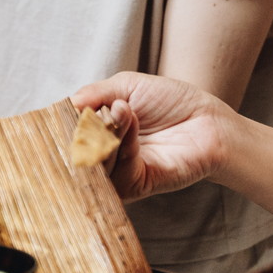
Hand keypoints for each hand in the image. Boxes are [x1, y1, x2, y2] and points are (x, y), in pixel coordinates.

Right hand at [70, 72, 235, 199]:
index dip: (64, 122)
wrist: (208, 120)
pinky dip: (121, 141)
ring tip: (122, 109)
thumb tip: (67, 104)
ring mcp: (117, 174)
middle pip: (74, 152)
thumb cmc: (171, 102)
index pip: (66, 136)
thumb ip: (93, 94)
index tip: (71, 107)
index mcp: (97, 135)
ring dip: (105, 130)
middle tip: (97, 110)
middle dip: (83, 127)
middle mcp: (103, 158)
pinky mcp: (134, 185)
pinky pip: (117, 170)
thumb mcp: (126, 86)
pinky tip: (130, 119)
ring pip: (93, 161)